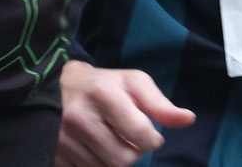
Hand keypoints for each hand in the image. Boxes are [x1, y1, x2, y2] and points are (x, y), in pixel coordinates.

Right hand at [56, 60, 193, 166]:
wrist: (52, 86)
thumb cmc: (102, 85)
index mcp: (102, 95)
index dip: (151, 138)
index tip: (147, 132)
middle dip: (132, 152)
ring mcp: (63, 140)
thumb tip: (188, 119)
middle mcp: (79, 118)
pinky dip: (97, 165)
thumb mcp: (132, 83)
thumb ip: (159, 103)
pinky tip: (94, 149)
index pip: (141, 135)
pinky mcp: (55, 155)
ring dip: (114, 160)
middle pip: (124, 159)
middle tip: (126, 138)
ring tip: (109, 141)